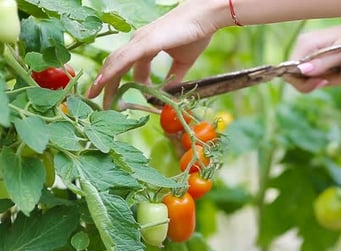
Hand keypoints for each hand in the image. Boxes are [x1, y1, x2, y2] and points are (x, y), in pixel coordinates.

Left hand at [87, 0, 230, 108]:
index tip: (118, 101)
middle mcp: (139, 41)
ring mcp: (140, 40)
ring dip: (103, 80)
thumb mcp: (183, 62)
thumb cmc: (195, 35)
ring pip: (115, 62)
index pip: (128, 66)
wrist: (205, 18)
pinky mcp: (145, 42)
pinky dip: (111, 71)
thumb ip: (174, 77)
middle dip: (107, 84)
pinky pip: (123, 59)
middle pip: (116, 65)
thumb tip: (168, 93)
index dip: (122, 84)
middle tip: (100, 102)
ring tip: (94, 95)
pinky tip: (102, 82)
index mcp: (146, 45)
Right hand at [285, 20, 340, 92]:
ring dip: (334, 79)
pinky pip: (321, 77)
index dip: (304, 83)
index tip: (324, 81)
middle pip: (301, 79)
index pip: (289, 73)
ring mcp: (309, 54)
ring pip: (314, 80)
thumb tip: (302, 71)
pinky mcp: (317, 59)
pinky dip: (335, 76)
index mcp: (305, 44)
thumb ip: (322, 62)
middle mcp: (303, 48)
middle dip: (323, 81)